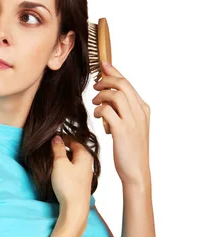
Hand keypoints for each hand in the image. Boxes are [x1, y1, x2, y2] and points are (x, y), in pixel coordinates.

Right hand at [51, 134, 92, 214]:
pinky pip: (72, 169)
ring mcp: (85, 173)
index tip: (50, 138)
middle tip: (48, 148)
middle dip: (61, 148)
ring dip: (62, 158)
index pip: (72, 140)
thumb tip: (57, 138)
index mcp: (85, 154)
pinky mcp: (80, 182)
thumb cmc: (68, 185)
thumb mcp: (60, 163)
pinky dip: (64, 167)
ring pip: (72, 160)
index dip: (61, 138)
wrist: (75, 208)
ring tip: (51, 160)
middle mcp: (88, 162)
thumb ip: (58, 149)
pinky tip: (57, 172)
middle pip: (73, 150)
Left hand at [91, 60, 150, 185]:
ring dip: (101, 96)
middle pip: (122, 85)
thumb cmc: (131, 151)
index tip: (103, 65)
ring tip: (95, 103)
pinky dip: (99, 110)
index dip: (114, 72)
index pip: (128, 84)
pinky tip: (97, 115)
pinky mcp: (121, 131)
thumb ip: (124, 112)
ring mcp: (132, 121)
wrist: (136, 171)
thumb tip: (109, 99)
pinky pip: (107, 111)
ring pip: (115, 96)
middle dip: (106, 81)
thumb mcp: (131, 127)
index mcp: (143, 109)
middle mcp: (139, 112)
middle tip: (95, 85)